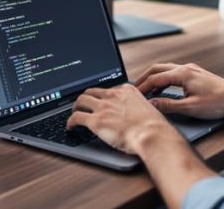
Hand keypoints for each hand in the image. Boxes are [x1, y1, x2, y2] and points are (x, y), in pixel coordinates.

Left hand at [65, 84, 182, 154]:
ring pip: (81, 100)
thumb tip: (134, 114)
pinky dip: (70, 122)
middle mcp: (113, 95)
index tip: (99, 101)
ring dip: (75, 107)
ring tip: (74, 113)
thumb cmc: (154, 127)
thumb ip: (137, 107)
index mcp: (126, 90)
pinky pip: (76, 117)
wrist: (152, 135)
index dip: (101, 96)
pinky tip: (70, 127)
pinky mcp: (96, 121)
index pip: (108, 89)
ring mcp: (103, 107)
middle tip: (83, 105)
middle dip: (85, 98)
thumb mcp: (147, 108)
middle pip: (91, 91)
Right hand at [135, 63, 223, 119]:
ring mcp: (191, 70)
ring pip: (165, 70)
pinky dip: (164, 80)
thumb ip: (168, 105)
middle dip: (144, 79)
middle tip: (134, 90)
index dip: (142, 87)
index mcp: (182, 74)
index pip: (155, 78)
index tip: (133, 95)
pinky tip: (163, 90)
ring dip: (154, 78)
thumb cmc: (218, 102)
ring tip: (146, 91)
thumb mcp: (190, 107)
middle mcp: (185, 68)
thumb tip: (152, 105)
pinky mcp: (196, 74)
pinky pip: (173, 73)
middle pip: (157, 69)